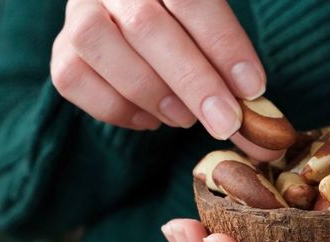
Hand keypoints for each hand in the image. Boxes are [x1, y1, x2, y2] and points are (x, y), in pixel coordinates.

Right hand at [51, 0, 278, 159]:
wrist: (137, 29)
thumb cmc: (189, 38)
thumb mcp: (216, 42)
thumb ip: (237, 81)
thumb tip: (266, 140)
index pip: (191, 0)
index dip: (223, 44)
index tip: (252, 88)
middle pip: (146, 25)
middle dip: (193, 81)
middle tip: (225, 122)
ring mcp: (80, 15)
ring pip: (100, 46)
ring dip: (151, 92)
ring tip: (185, 118)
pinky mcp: (63, 52)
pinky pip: (75, 80)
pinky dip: (118, 109)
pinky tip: (152, 118)